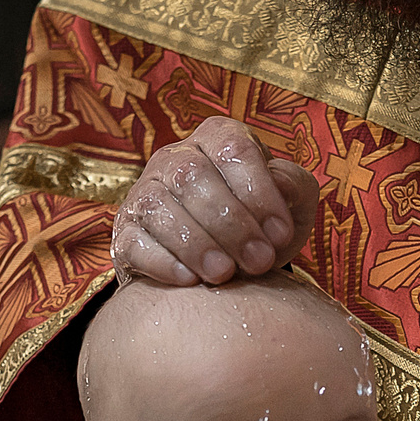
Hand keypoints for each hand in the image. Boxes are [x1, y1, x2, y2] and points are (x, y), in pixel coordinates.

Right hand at [113, 117, 320, 285]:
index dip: (259, 192)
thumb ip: (294, 188)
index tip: (281, 234)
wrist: (222, 268)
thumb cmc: (259, 227)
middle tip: (259, 262)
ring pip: (158, 206)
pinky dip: (162, 261)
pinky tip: (190, 281)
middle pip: (194, 177)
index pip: (234, 150)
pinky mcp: (125, 233)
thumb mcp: (290, 206)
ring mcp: (143, 193)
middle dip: (231, 224)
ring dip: (196, 244)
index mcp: (218, 139)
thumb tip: (281, 187)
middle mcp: (174, 158)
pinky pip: (134, 241)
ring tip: (225, 275)